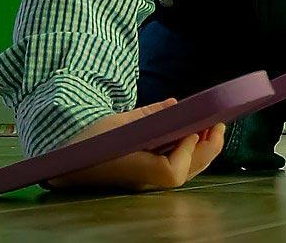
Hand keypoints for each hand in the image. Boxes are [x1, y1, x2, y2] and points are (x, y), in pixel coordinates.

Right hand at [41, 99, 225, 192]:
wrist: (66, 163)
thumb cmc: (87, 143)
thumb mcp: (116, 123)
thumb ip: (148, 115)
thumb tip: (175, 104)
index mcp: (134, 169)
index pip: (172, 172)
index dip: (187, 151)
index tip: (192, 129)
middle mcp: (144, 181)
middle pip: (185, 173)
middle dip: (207, 149)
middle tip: (218, 124)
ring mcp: (147, 181)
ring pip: (185, 172)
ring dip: (201, 151)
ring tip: (211, 127)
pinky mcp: (148, 176)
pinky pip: (176, 167)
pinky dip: (188, 152)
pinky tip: (192, 134)